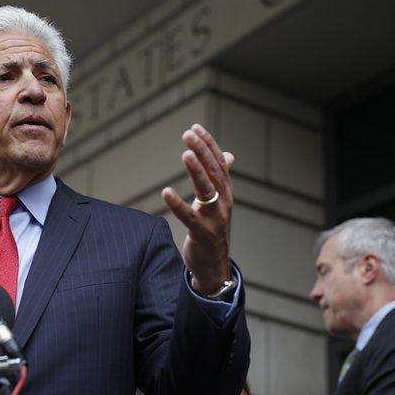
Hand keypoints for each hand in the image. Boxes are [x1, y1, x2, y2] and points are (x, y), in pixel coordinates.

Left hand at [162, 123, 234, 294]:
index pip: (219, 163)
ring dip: (197, 171)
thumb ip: (221, 179)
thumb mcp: (219, 204)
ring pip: (207, 190)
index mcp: (226, 194)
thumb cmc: (213, 232)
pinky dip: (178, 205)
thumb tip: (228, 155)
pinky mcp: (202, 234)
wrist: (215, 266)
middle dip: (202, 151)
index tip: (195, 127)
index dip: (208, 145)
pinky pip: (189, 217)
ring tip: (186, 153)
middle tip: (188, 133)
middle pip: (214, 172)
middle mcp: (224, 203)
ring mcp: (214, 219)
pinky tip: (166, 191)